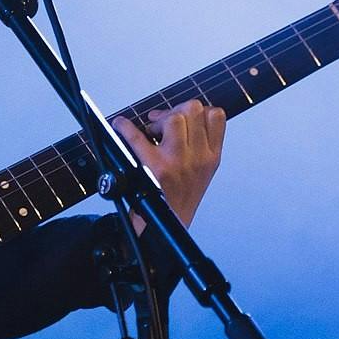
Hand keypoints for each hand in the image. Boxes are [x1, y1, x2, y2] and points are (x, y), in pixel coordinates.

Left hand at [112, 99, 225, 232]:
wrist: (165, 229)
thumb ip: (199, 146)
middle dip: (175, 110)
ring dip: (159, 119)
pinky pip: (137, 137)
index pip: (216, 116)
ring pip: (174, 118)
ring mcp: (178, 162)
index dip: (198, 109)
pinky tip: (121, 127)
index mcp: (211, 158)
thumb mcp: (202, 173)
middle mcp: (199, 158)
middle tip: (163, 124)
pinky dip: (125, 128)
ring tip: (152, 132)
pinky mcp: (156, 168)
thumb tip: (180, 116)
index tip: (185, 116)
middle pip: (193, 110)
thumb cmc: (179, 200)